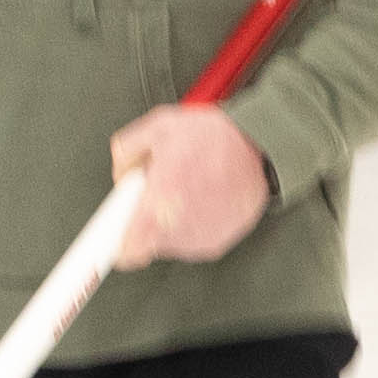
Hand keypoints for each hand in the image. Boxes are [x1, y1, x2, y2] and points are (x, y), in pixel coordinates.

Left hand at [109, 101, 276, 264]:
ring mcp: (201, 238)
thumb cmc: (215, 137)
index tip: (117, 237)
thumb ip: (128, 148)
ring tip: (186, 191)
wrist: (260, 144)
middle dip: (146, 222)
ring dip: (171, 223)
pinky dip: (193, 224)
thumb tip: (121, 170)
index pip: (127, 251)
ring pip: (171, 243)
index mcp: (159, 202)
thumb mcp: (160, 126)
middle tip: (158, 196)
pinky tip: (202, 199)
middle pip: (147, 244)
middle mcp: (180, 227)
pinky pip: (194, 240)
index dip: (119, 244)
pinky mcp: (219, 242)